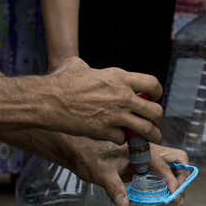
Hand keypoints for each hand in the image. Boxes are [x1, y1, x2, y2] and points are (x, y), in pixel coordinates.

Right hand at [49, 57, 163, 142]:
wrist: (48, 101)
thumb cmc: (60, 81)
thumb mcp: (77, 65)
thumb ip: (89, 68)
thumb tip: (84, 67)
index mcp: (120, 77)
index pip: (152, 84)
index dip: (157, 93)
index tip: (153, 97)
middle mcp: (123, 96)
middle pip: (155, 111)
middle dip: (156, 118)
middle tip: (152, 121)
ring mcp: (116, 115)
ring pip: (146, 129)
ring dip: (149, 135)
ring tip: (150, 138)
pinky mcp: (105, 131)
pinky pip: (123, 139)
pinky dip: (121, 140)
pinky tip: (115, 136)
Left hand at [62, 139, 190, 205]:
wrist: (82, 155)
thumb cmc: (91, 159)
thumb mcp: (102, 174)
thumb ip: (114, 188)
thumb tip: (124, 205)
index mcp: (142, 149)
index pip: (166, 165)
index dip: (173, 181)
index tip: (174, 196)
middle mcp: (148, 153)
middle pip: (176, 163)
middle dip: (182, 180)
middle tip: (177, 199)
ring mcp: (147, 161)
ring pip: (171, 170)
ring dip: (176, 185)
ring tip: (174, 202)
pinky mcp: (143, 168)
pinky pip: (161, 176)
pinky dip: (166, 187)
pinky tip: (163, 199)